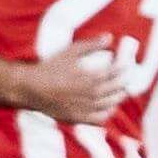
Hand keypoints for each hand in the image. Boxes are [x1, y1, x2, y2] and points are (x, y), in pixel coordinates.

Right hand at [14, 40, 130, 124]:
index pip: (115, 73)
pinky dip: (107, 113)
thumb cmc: (50, 68)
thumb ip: (91, 45)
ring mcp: (84, 108)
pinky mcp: (77, 118)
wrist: (30, 88)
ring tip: (121, 92)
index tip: (127, 64)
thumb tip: (109, 37)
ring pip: (110, 105)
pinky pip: (99, 119)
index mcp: (90, 78)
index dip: (124, 68)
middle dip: (124, 82)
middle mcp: (89, 95)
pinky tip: (109, 107)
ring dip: (118, 97)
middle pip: (115, 89)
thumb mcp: (70, 52)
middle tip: (128, 77)